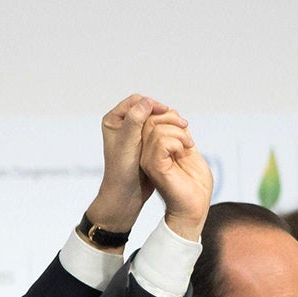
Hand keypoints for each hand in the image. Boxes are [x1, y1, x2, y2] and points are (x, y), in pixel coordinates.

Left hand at [82, 93, 168, 235]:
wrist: (125, 194)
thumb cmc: (122, 171)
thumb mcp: (128, 145)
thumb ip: (134, 122)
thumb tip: (145, 102)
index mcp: (113, 121)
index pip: (136, 101)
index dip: (152, 104)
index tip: (166, 112)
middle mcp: (122, 124)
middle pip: (148, 108)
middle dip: (164, 113)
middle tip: (181, 122)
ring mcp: (133, 133)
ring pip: (156, 119)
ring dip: (170, 122)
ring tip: (184, 129)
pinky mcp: (144, 142)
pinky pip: (160, 130)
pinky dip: (170, 131)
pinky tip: (180, 138)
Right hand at [139, 112, 211, 238]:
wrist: (195, 206)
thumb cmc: (194, 184)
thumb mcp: (187, 150)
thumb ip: (178, 135)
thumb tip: (173, 115)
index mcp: (151, 150)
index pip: (150, 120)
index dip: (168, 115)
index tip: (185, 127)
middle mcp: (145, 154)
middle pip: (151, 121)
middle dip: (174, 121)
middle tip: (188, 138)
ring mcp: (147, 160)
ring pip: (156, 129)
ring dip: (179, 133)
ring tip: (187, 146)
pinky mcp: (154, 167)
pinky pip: (161, 142)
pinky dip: (177, 141)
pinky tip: (183, 151)